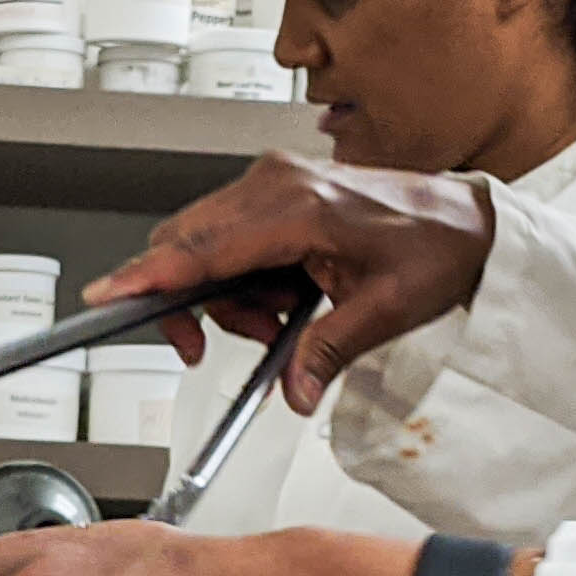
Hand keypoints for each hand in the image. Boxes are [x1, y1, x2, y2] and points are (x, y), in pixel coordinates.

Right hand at [82, 154, 498, 412]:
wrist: (468, 220)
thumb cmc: (436, 247)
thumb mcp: (387, 310)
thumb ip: (328, 351)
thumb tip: (293, 393)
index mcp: (299, 207)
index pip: (204, 248)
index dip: (150, 277)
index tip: (107, 297)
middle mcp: (275, 184)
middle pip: (188, 247)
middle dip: (205, 307)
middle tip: (256, 343)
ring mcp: (272, 183)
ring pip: (203, 248)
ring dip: (231, 299)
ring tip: (287, 323)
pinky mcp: (275, 191)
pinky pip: (227, 240)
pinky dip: (243, 280)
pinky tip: (286, 299)